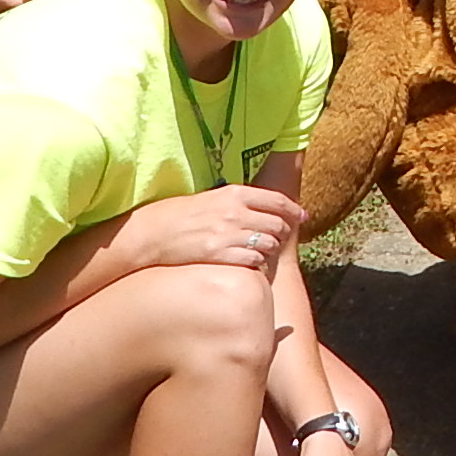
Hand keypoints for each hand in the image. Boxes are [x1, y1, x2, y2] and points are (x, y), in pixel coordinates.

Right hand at [110, 183, 307, 274]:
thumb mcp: (213, 198)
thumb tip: (268, 207)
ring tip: (259, 250)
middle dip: (281, 232)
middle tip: (277, 238)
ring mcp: (228, 234)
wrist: (153, 232)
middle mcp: (235, 212)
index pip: (277, 201)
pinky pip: (253, 260)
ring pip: (268, 244)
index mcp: (234, 193)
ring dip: (268, 249)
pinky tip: (247, 261)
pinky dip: (255, 262)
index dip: (293, 210)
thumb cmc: (182, 214)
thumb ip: (241, 201)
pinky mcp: (220, 254)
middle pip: (277, 224)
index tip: (301, 216)